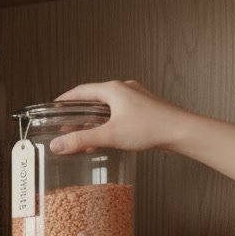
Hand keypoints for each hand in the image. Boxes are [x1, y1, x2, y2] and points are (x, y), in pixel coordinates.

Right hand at [49, 81, 193, 154]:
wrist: (181, 132)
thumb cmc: (150, 128)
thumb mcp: (109, 135)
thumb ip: (80, 140)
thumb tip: (56, 145)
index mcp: (113, 90)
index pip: (81, 91)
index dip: (65, 99)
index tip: (53, 107)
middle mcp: (124, 90)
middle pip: (93, 98)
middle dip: (77, 112)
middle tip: (64, 123)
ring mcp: (135, 99)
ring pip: (106, 107)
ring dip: (91, 120)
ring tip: (80, 133)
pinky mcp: (142, 109)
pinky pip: (117, 114)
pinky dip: (105, 124)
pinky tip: (103, 138)